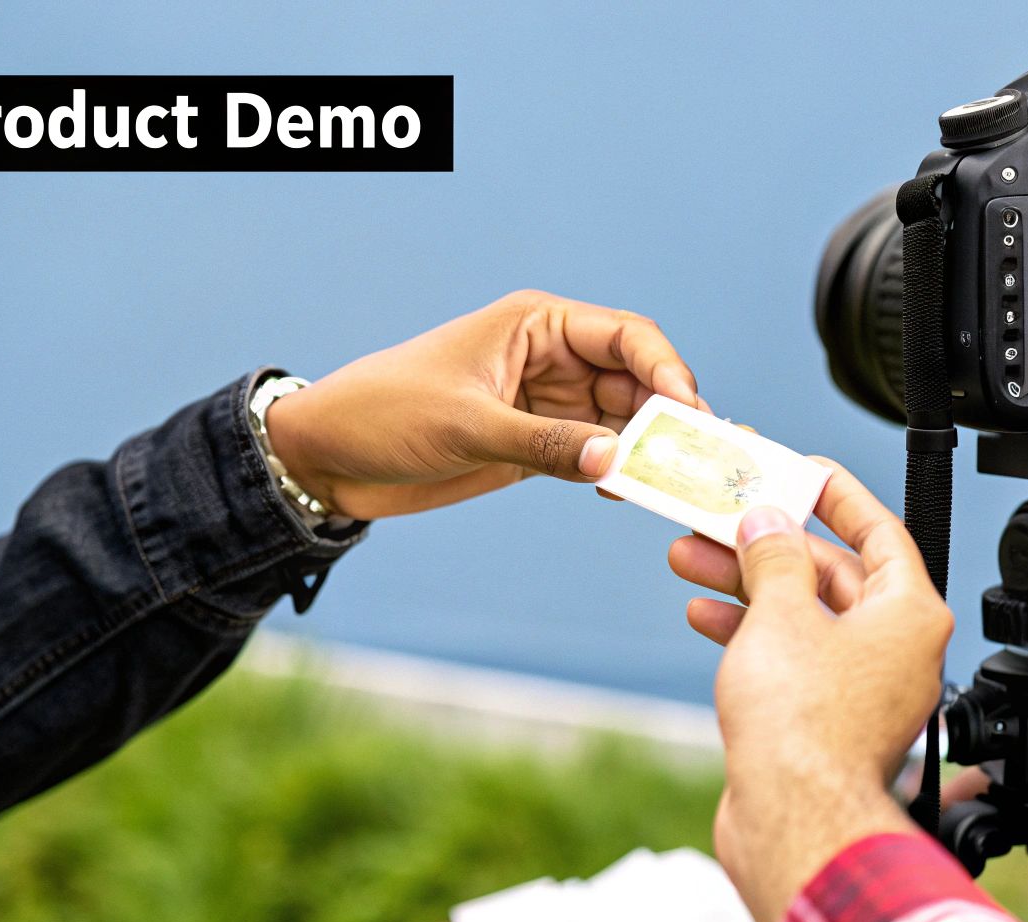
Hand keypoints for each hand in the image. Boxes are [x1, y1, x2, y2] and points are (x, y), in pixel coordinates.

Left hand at [263, 290, 701, 518]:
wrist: (329, 456)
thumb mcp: (466, 426)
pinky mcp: (538, 445)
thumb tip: (617, 461)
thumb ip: (545, 444)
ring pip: (623, 421)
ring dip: (650, 449)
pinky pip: (596, 454)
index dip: (666, 370)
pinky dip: (619, 471)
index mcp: (537, 324)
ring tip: (676, 483)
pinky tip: (631, 492)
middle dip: (669, 416)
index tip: (687, 412)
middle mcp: (553, 358)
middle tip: (699, 460)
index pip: (627, 336)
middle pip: (637, 381)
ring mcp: (548, 403)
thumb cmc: (384, 413)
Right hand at [667, 464, 953, 921]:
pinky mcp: (825, 723)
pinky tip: (705, 615)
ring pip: (805, 617)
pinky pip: (792, 659)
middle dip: (770, 543)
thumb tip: (769, 524)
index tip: (803, 472)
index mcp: (910, 615)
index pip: (880, 533)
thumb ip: (774, 556)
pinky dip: (750, 633)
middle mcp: (896, 651)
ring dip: (748, 584)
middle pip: (833, 574)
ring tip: (691, 556)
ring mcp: (862, 690)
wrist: (792, 822)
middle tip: (723, 516)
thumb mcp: (780, 613)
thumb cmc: (804, 728)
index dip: (838, 496)